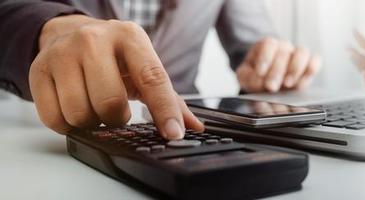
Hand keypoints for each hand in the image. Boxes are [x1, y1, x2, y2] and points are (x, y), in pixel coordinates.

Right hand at [30, 15, 203, 139]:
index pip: (152, 78)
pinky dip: (68, 125)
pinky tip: (75, 108)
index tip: (174, 134)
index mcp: (130, 37)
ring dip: (92, 122)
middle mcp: (94, 40)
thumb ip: (169, 98)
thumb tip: (193, 126)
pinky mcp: (38, 71)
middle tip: (117, 112)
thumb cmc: (113, 56)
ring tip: (95, 107)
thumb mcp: (143, 66)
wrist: (68, 33)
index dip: (164, 110)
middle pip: (110, 102)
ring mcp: (63, 54)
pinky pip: (55, 118)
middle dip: (117, 118)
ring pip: (80, 113)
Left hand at [236, 37, 321, 92]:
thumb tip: (260, 80)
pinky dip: (311, 69)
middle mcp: (284, 47)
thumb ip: (249, 78)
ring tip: (288, 84)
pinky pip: (315, 61)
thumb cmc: (255, 77)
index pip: (269, 43)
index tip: (260, 72)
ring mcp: (298, 55)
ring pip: (302, 52)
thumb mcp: (245, 77)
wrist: (266, 84)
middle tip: (271, 87)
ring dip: (295, 69)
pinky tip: (301, 83)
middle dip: (277, 71)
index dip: (265, 57)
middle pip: (284, 52)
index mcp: (267, 46)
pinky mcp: (308, 65)